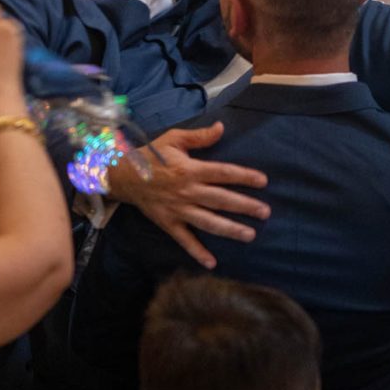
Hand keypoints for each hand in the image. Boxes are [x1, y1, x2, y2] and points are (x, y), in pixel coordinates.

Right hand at [107, 122, 269, 269]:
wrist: (123, 175)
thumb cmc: (152, 155)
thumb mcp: (174, 139)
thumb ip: (199, 136)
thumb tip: (221, 127)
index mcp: (190, 169)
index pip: (223, 173)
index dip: (244, 177)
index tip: (263, 181)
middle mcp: (187, 191)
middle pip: (221, 200)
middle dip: (245, 206)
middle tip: (265, 212)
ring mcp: (178, 210)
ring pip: (208, 222)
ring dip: (230, 230)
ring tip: (250, 235)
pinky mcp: (169, 223)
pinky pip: (184, 240)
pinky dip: (197, 252)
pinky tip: (212, 263)